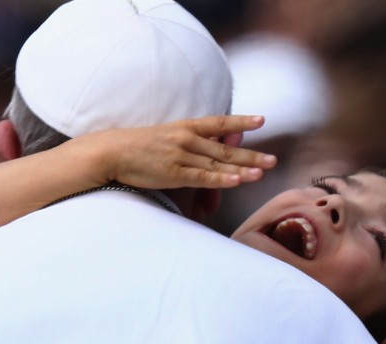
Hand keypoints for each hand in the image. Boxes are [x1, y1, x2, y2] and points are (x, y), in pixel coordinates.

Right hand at [75, 115, 277, 189]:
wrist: (112, 151)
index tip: (262, 120)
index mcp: (185, 127)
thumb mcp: (165, 138)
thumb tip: (206, 155)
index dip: (240, 122)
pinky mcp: (173, 173)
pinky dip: (221, 179)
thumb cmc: (137, 148)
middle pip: (225, 149)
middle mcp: (187, 139)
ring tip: (263, 172)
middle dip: (251, 155)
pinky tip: (237, 181)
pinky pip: (202, 177)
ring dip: (243, 169)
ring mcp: (181, 156)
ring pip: (217, 163)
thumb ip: (187, 145)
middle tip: (274, 160)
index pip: (218, 123)